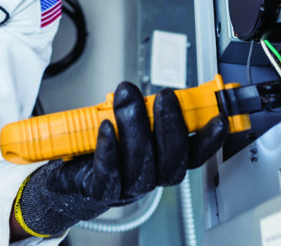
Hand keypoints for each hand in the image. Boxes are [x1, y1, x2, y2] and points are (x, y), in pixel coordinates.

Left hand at [11, 81, 227, 237]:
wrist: (62, 178)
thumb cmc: (98, 147)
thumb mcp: (127, 123)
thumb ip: (144, 110)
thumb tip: (155, 90)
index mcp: (160, 162)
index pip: (193, 154)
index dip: (209, 140)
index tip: (218, 117)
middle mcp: (148, 178)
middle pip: (170, 162)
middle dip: (170, 126)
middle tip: (165, 96)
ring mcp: (124, 189)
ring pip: (141, 166)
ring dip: (137, 128)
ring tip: (127, 97)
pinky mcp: (97, 191)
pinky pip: (107, 175)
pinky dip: (109, 150)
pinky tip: (106, 127)